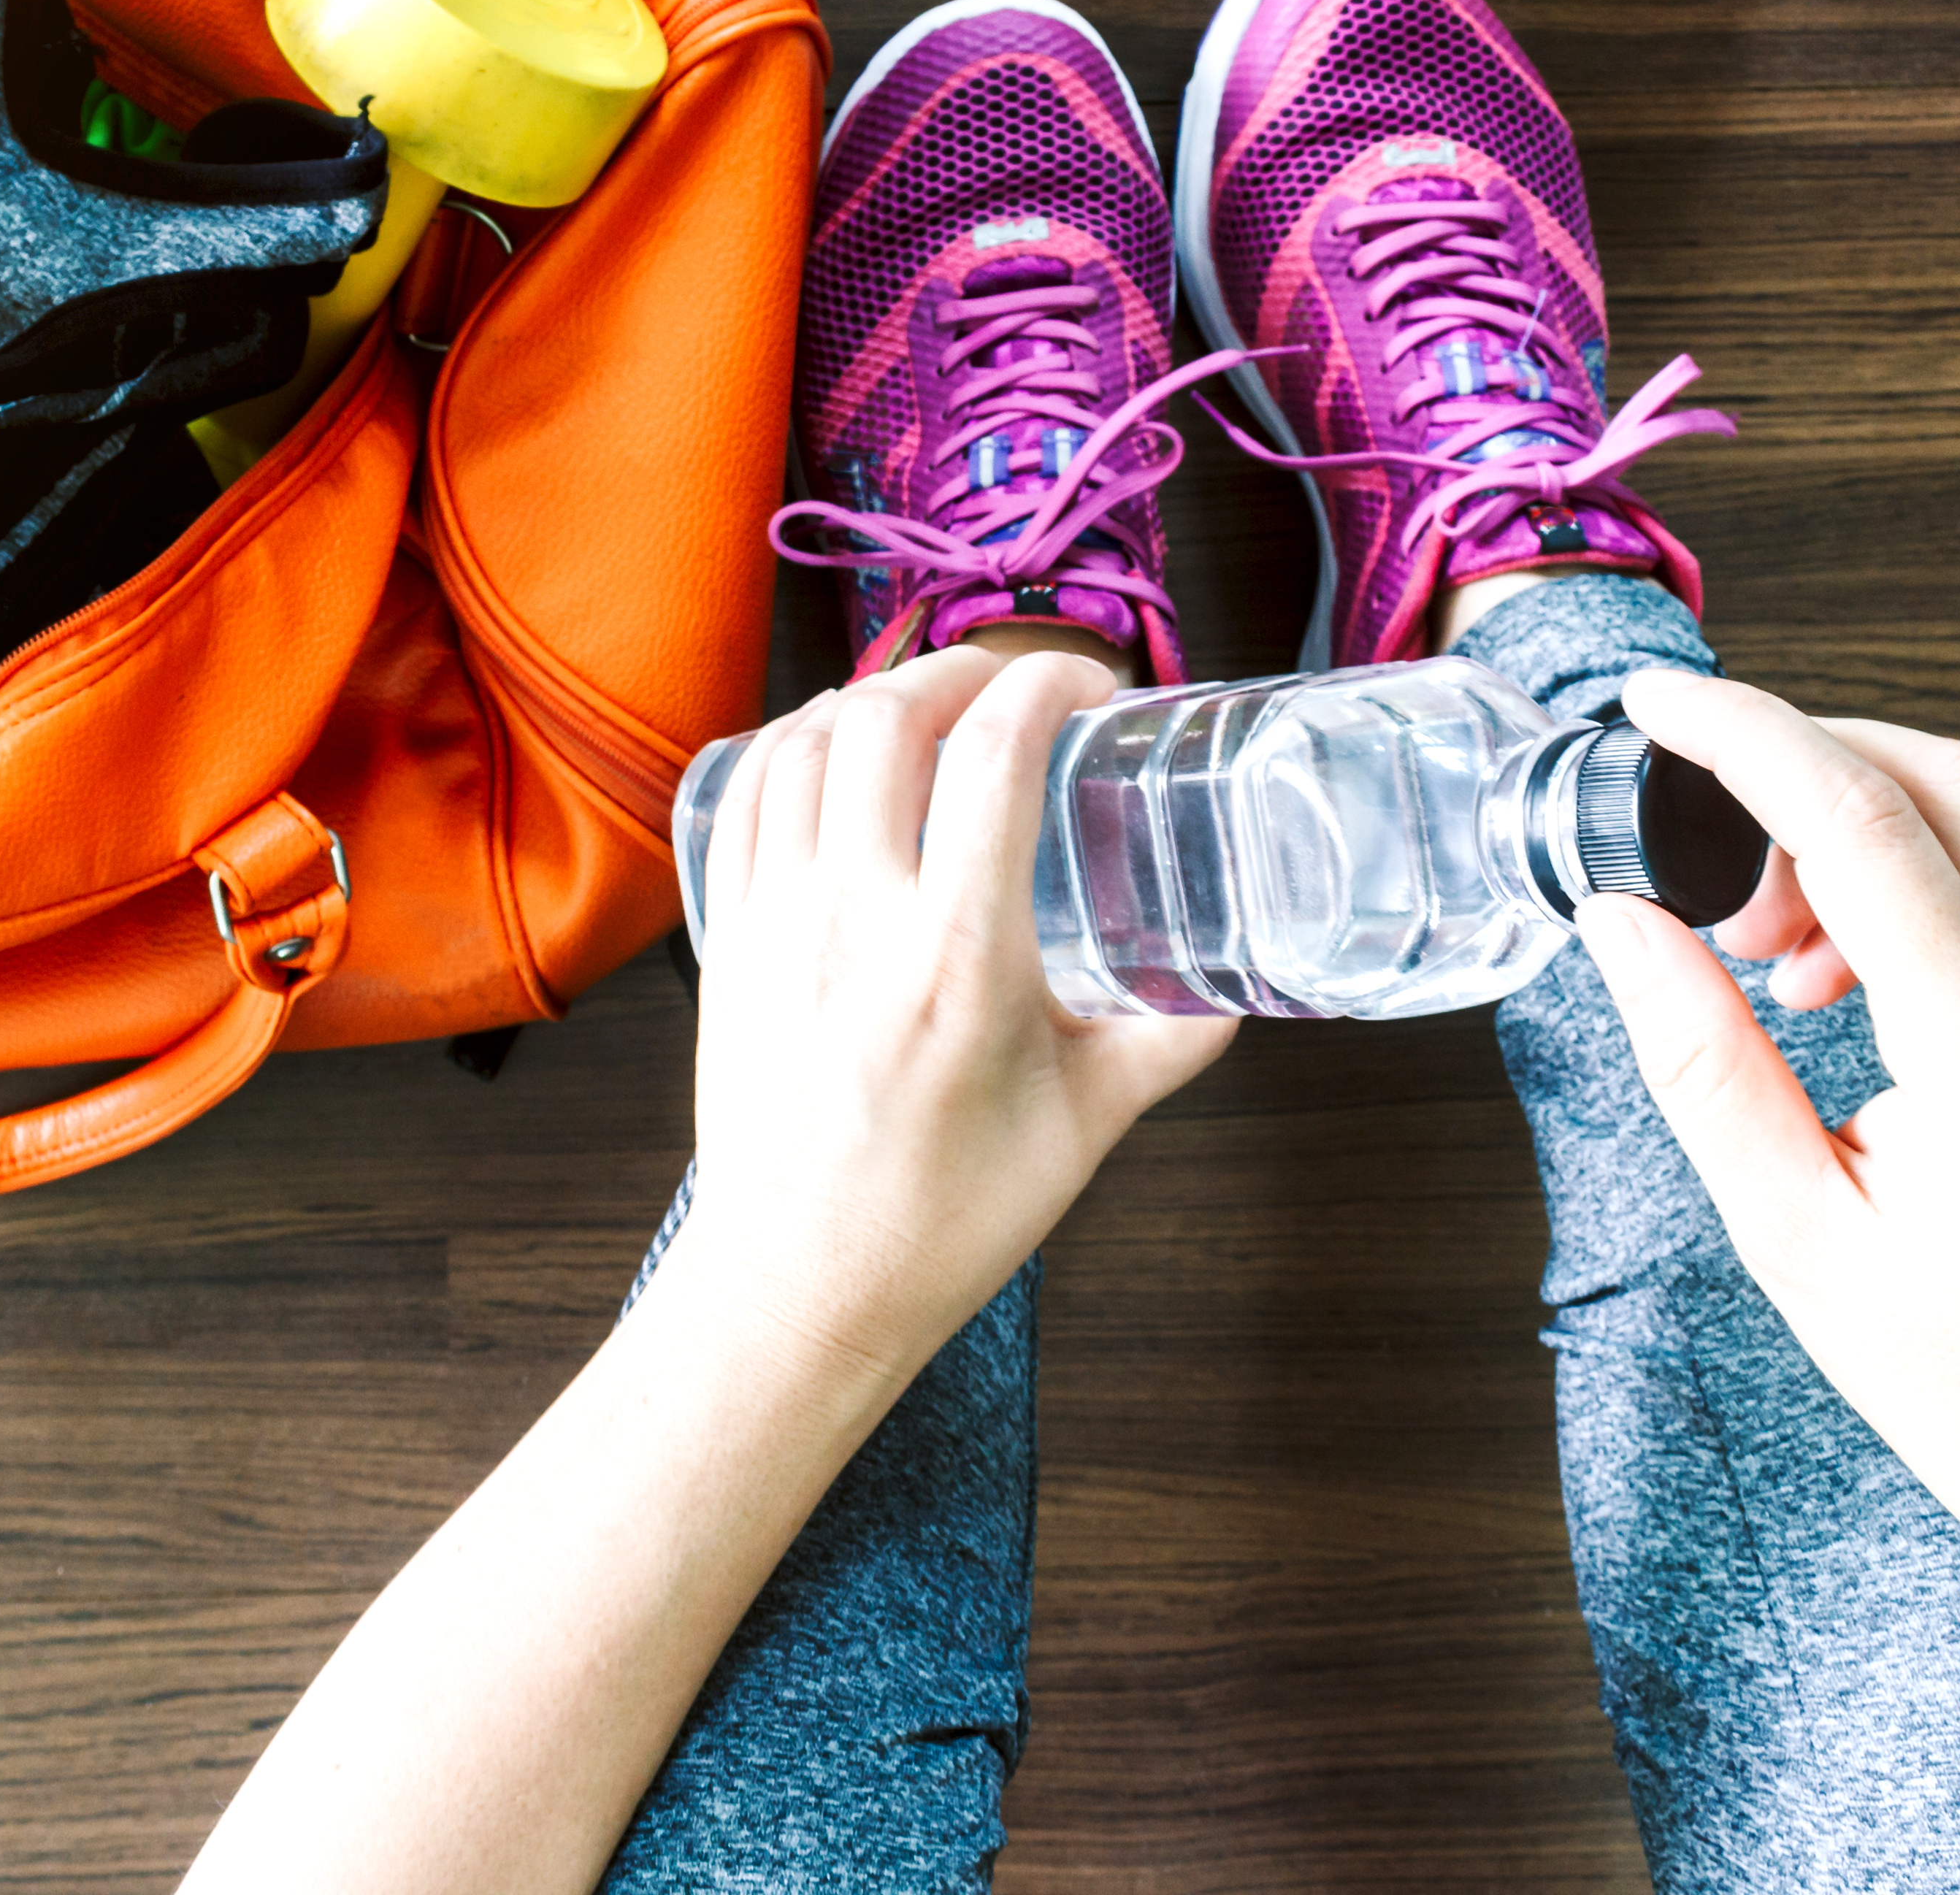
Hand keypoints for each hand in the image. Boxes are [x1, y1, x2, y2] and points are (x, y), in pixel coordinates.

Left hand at [668, 646, 1237, 1382]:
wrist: (798, 1288)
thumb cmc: (939, 1220)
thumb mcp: (1085, 1129)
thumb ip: (1166, 1043)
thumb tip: (1230, 986)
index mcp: (957, 957)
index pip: (993, 756)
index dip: (1045, 683)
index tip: (1088, 685)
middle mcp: (854, 918)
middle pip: (886, 716)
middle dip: (960, 671)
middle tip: (1012, 689)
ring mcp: (776, 922)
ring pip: (807, 741)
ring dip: (873, 699)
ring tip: (930, 711)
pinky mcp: (729, 940)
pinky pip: (746, 795)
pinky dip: (795, 745)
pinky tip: (832, 753)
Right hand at [1573, 669, 1959, 1662]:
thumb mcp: (1796, 1239)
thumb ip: (1700, 1061)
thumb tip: (1623, 924)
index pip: (1855, 817)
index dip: (1740, 732)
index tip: (1653, 700)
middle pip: (1940, 777)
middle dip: (1799, 760)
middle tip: (1699, 844)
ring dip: (1853, 831)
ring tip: (1764, 952)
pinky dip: (1907, 887)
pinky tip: (1835, 985)